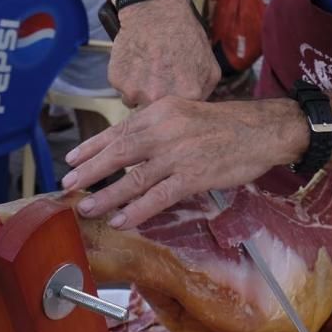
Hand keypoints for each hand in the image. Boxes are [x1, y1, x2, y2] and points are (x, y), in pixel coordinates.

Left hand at [61, 95, 302, 227]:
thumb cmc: (226, 124)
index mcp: (161, 111)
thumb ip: (158, 127)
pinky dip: (136, 210)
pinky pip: (158, 196)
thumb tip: (130, 147)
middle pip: (119, 152)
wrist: (264, 129)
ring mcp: (178, 154)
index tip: (72, 158)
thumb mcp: (186, 113)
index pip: (119, 129)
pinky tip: (121, 219)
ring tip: (87, 207)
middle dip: (90, 170)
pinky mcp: (194, 176)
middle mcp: (165, 129)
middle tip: (68, 185)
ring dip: (107, 195)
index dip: (93, 146)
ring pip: (133, 178)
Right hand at [110, 0, 219, 106]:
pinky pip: (124, 91)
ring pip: (138, 103)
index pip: (182, 118)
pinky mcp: (117, 81)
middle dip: (161, 101)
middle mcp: (159, 97)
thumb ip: (206, 93)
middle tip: (163, 79)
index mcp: (187, 95)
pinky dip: (129, 81)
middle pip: (158, 114)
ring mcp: (135, 90)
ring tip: (150, 68)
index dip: (180, 107)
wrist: (155, 10)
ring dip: (143, 92)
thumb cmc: (185, 35)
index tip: (179, 95)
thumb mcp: (210, 65)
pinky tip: (138, 63)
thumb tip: (199, 112)